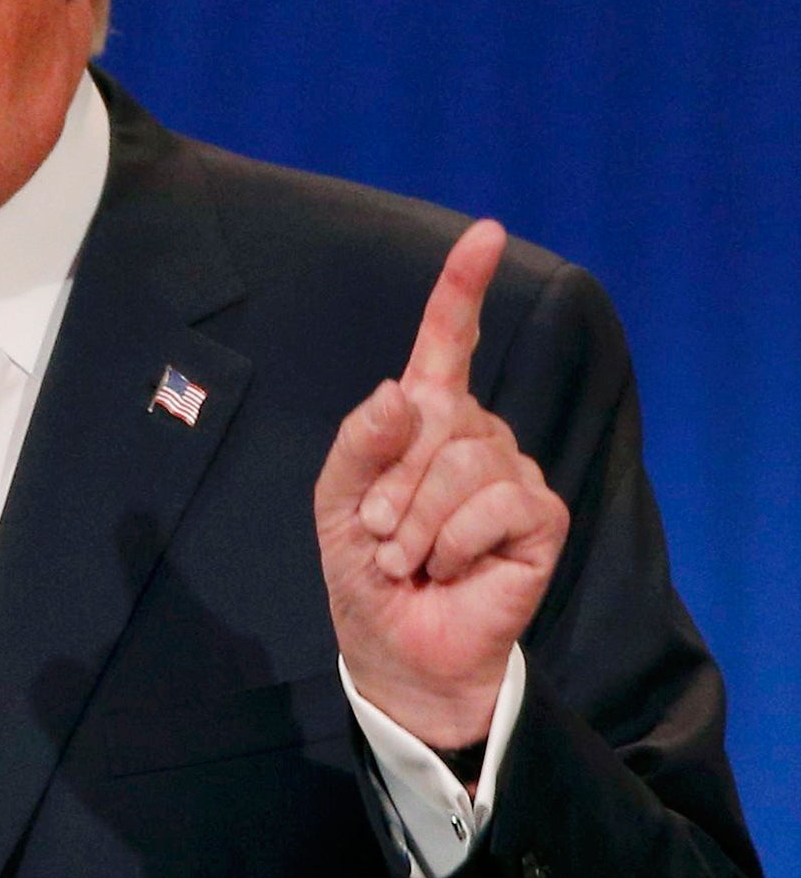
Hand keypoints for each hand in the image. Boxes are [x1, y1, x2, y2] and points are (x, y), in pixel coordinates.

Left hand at [315, 220, 568, 749]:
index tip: (487, 234)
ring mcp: (513, 470)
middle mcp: (477, 432)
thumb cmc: (366, 566)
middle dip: (391, 481)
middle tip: (383, 532)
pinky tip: (451, 566)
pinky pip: (494, 503)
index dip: (463, 287)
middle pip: (436, 415)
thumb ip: (359, 442)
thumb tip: (402, 392)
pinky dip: (454, 541)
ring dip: (417, 520)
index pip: (447, 340)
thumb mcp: (336, 499)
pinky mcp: (541, 515)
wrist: (397, 643)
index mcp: (426, 416)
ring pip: (462, 461)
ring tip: (411, 555)